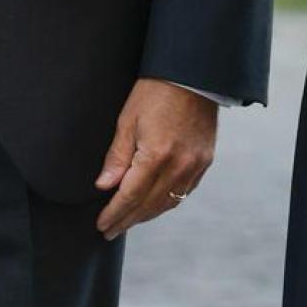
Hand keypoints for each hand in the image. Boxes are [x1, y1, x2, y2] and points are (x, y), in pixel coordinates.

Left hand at [93, 79, 217, 240]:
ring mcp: (195, 166)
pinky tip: (154, 206)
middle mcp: (179, 166)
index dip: (114, 213)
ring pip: (168, 203)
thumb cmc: (156, 92)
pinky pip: (184, 192)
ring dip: (146, 215)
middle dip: (127, 220)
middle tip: (110, 231)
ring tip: (128, 221)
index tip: (102, 225)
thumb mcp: (128, 120)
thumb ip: (117, 157)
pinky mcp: (205, 162)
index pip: (130, 196)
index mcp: (156, 155)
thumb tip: (104, 186)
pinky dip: (166, 203)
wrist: (193, 75)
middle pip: (148, 205)